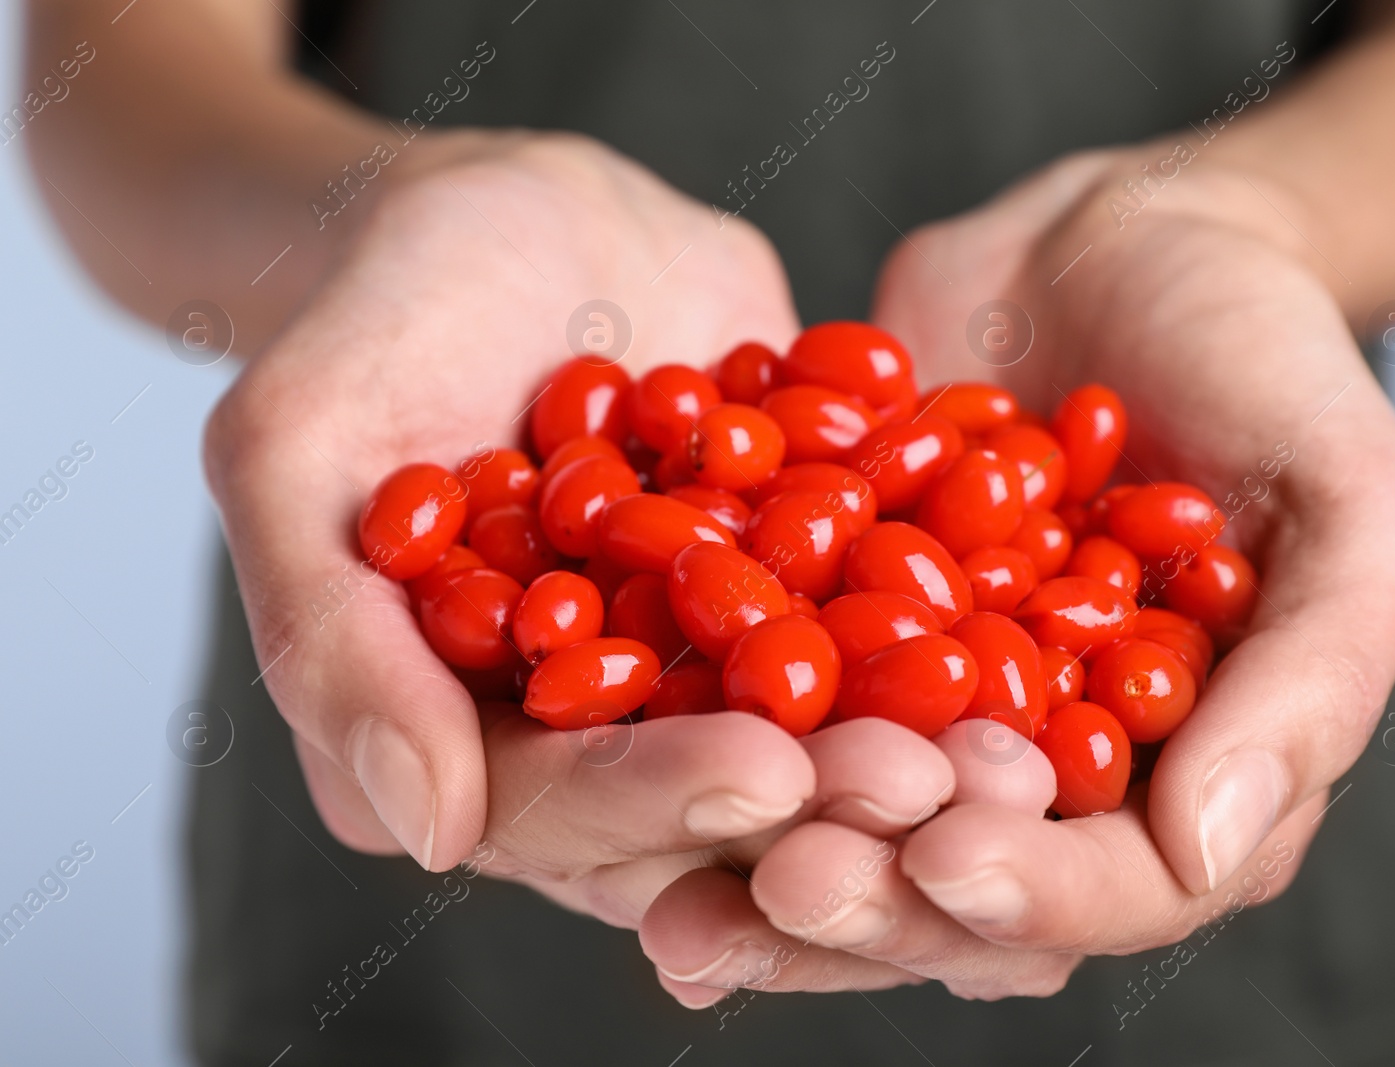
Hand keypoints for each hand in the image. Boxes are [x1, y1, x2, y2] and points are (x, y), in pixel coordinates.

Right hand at [203, 133, 954, 939]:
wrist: (512, 215)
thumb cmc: (376, 319)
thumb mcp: (298, 452)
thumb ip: (331, 644)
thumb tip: (421, 836)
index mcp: (477, 734)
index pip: (561, 808)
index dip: (659, 798)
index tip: (767, 774)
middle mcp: (611, 729)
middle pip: (715, 798)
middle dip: (824, 797)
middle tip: (935, 778)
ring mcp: (722, 664)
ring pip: (824, 734)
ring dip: (921, 743)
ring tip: (1021, 737)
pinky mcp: (810, 588)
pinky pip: (892, 620)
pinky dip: (968, 626)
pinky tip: (1052, 629)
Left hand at [640, 154, 1394, 1000]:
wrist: (1122, 237)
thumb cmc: (1267, 357)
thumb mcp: (1356, 503)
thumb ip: (1313, 680)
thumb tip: (1212, 850)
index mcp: (1188, 774)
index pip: (1121, 891)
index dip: (1038, 896)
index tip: (949, 862)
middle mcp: (1049, 769)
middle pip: (957, 887)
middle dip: (872, 900)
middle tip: (785, 880)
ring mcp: (930, 707)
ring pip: (841, 822)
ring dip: (758, 858)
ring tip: (667, 883)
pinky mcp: (834, 631)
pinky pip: (758, 700)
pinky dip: (691, 731)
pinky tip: (612, 745)